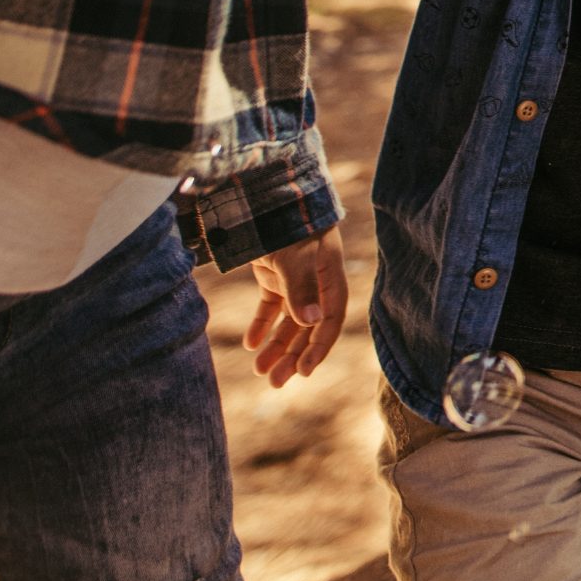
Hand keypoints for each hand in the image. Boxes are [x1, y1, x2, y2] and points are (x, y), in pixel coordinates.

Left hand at [243, 227, 348, 387]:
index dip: (318, 347)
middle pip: (308, 327)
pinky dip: (261, 326)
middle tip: (276, 382)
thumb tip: (312, 323)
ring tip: (260, 370)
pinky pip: (270, 308)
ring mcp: (295, 281)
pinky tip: (250, 344)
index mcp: (330, 278)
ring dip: (276, 346)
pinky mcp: (275, 277)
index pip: (330, 320)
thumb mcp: (295, 257)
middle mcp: (316, 284)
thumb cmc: (289, 225)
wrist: (268, 197)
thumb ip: (301, 289)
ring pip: (289, 322)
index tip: (302, 371)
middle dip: (293, 355)